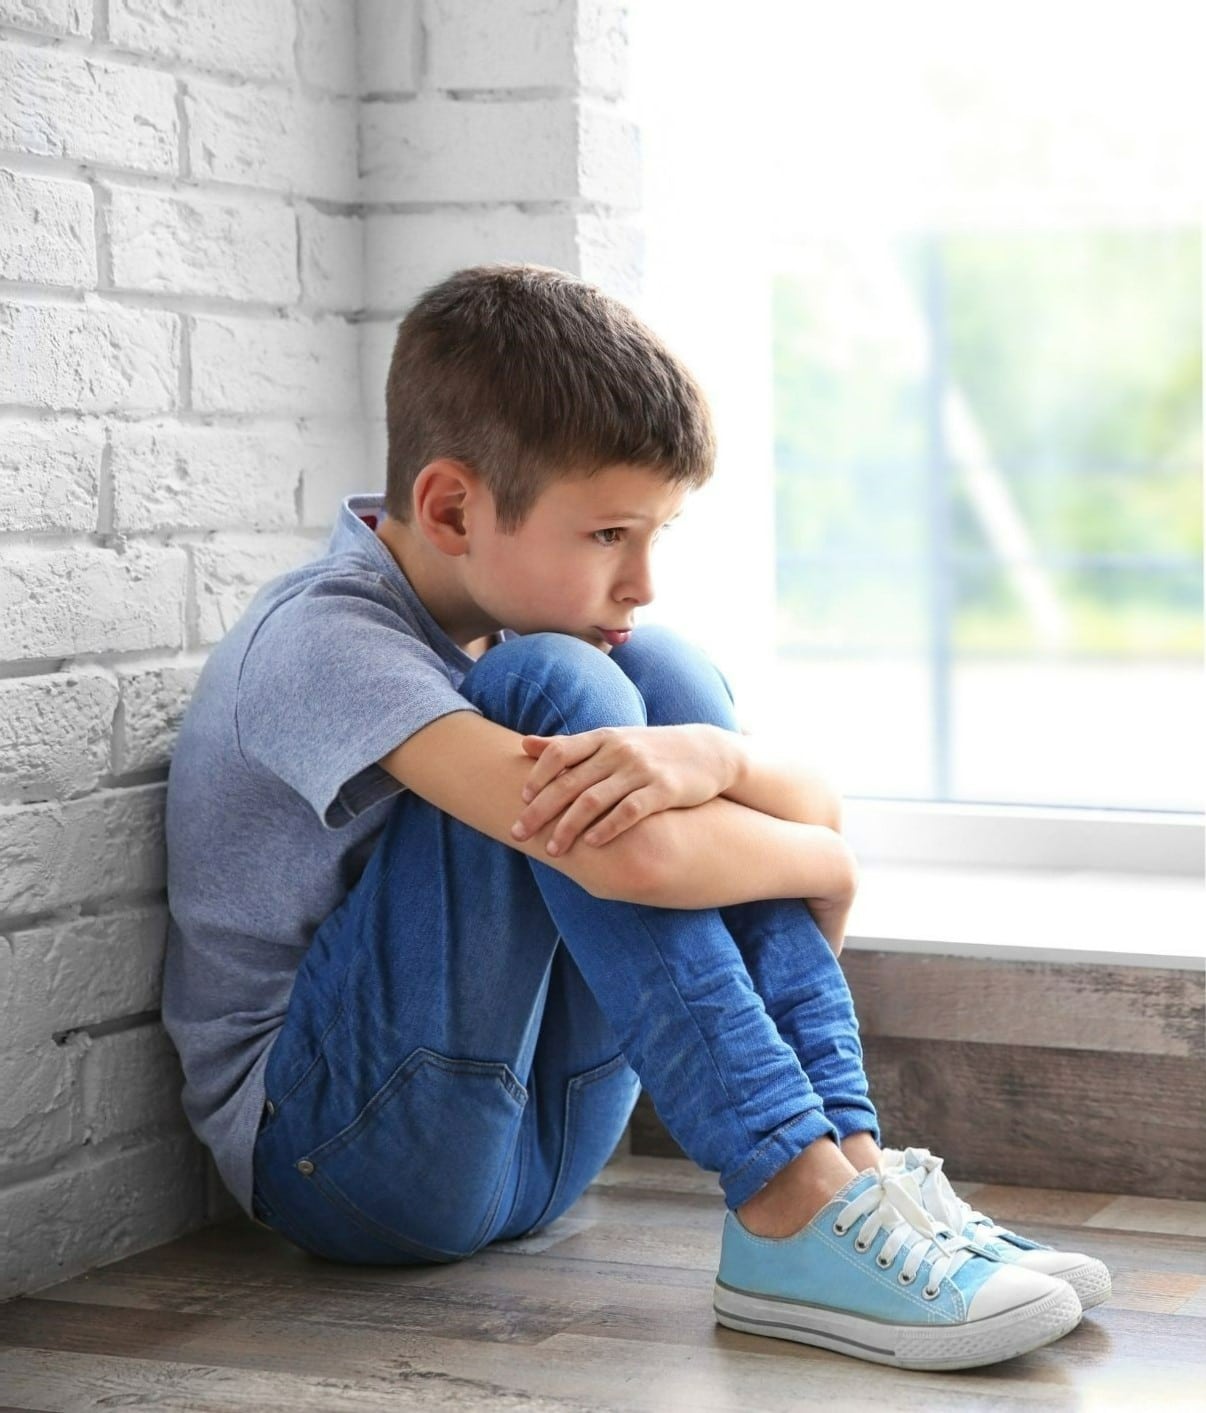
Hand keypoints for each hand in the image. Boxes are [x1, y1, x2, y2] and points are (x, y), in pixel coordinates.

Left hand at [511, 723, 739, 856]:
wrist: (708, 752)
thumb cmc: (650, 750)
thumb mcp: (611, 740)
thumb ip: (568, 745)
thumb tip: (524, 744)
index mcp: (603, 738)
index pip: (559, 752)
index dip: (537, 776)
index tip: (522, 800)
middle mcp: (618, 752)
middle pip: (569, 782)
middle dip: (540, 811)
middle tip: (519, 834)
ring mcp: (641, 770)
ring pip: (594, 800)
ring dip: (568, 827)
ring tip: (553, 850)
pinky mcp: (663, 789)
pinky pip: (629, 811)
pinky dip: (607, 828)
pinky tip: (592, 844)